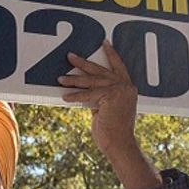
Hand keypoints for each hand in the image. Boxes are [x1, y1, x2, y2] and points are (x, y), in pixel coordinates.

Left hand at [59, 40, 159, 188]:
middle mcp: (126, 87)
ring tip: (61, 78)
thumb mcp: (107, 110)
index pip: (119, 66)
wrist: (120, 146)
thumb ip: (101, 98)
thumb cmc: (113, 132)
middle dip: (83, 63)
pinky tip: (65, 96)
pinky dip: (76, 96)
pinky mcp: (111, 97)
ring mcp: (120, 91)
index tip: (103, 42)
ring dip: (74, 79)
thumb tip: (88, 92)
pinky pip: (89, 94)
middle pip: (101, 71)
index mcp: (128, 88)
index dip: (111, 54)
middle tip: (70, 56)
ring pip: (92, 81)